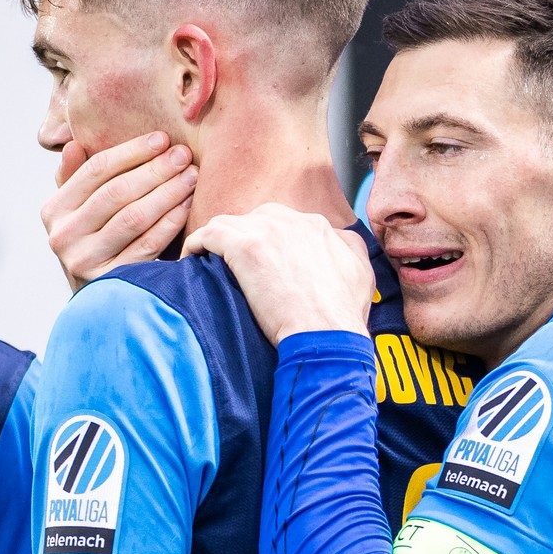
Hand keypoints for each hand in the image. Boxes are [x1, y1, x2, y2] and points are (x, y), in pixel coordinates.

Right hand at [43, 132, 195, 289]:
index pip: (95, 171)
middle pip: (116, 192)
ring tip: (190, 176)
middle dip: (155, 170)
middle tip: (183, 155)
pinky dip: (170, 222)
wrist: (98, 299)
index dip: (132, 151)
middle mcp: (63, 236)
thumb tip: (74, 145)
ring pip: (134, 217)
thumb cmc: (93, 242)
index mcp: (53, 211)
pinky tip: (186, 206)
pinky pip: (148, 245)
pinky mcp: (112, 280)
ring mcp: (86, 261)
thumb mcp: (77, 210)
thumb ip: (75, 178)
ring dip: (167, 193)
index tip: (162, 139)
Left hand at [183, 203, 372, 345]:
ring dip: (219, 241)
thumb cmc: (342, 316)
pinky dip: (196, 244)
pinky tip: (191, 259)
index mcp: (318, 227)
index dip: (269, 243)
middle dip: (244, 238)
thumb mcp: (362, 274)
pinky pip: (209, 234)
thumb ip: (348, 249)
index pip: (283, 224)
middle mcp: (293, 221)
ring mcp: (268, 230)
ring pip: (230, 223)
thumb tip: (338, 241)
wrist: (327, 334)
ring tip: (208, 262)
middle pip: (255, 219)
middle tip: (236, 266)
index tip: (260, 263)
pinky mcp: (245, 246)